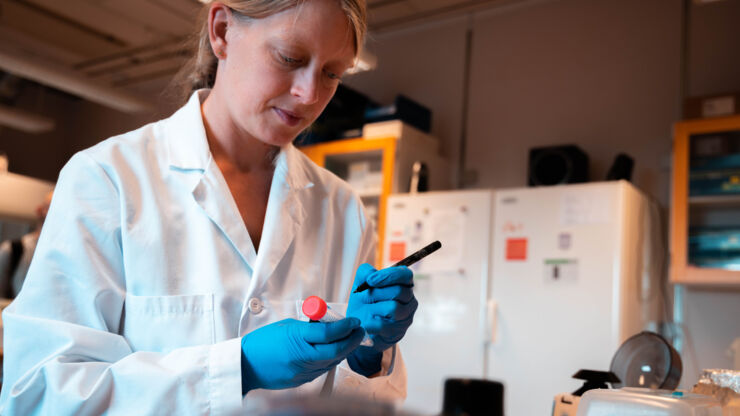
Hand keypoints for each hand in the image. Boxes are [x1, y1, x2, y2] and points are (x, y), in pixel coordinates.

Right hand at [241, 318, 363, 392]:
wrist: (246, 365)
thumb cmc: (263, 342)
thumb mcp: (287, 326)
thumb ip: (309, 327)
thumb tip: (331, 326)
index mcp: (295, 338)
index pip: (328, 332)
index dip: (345, 326)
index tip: (354, 321)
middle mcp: (300, 357)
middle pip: (335, 350)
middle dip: (351, 340)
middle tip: (359, 331)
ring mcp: (301, 372)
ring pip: (332, 362)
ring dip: (344, 350)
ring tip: (351, 339)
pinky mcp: (301, 381)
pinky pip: (323, 370)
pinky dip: (332, 360)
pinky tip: (336, 352)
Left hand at [346, 263, 417, 376]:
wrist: (359, 325)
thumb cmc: (364, 302)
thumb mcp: (361, 283)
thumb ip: (365, 272)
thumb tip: (371, 275)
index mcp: (404, 284)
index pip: (405, 275)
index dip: (389, 276)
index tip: (370, 280)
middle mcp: (410, 300)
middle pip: (398, 291)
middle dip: (376, 293)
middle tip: (364, 298)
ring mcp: (406, 317)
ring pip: (393, 308)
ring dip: (374, 307)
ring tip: (366, 310)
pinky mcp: (397, 332)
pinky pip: (383, 325)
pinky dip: (371, 323)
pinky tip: (365, 322)